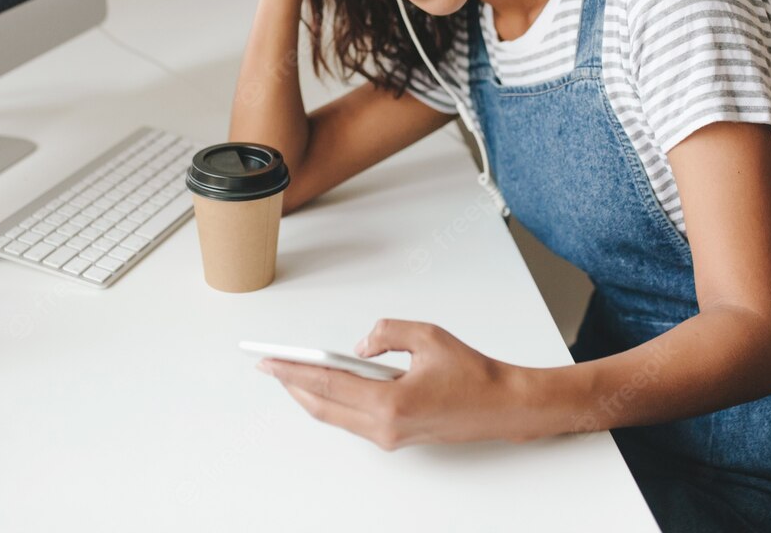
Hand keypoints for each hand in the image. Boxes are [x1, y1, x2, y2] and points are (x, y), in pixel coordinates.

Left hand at [257, 319, 531, 449]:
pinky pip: (351, 420)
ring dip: (310, 395)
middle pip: (323, 406)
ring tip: (290, 373)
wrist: (500, 407)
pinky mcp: (394, 438)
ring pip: (334, 416)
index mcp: (389, 402)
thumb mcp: (427, 336)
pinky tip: (323, 386)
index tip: (270, 361)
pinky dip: (332, 402)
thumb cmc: (471, 373)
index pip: (328, 384)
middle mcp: (384, 427)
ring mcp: (388, 437)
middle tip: (270, 366)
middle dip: (293, 384)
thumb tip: (359, 348)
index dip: (294, 371)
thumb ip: (386, 333)